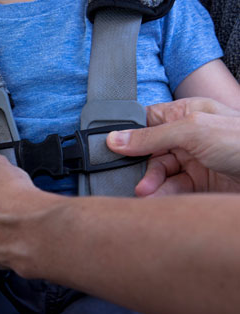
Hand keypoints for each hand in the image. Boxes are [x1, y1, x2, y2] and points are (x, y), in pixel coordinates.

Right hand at [107, 97, 239, 195]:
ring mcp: (195, 160)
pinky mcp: (201, 183)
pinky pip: (173, 189)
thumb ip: (151, 135)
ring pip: (160, 173)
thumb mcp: (193, 131)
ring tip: (146, 193)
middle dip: (140, 166)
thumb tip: (115, 138)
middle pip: (149, 151)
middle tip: (136, 179)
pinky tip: (158, 199)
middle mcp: (189, 136)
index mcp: (185, 113)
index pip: (146, 122)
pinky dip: (163, 195)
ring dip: (150, 183)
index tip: (112, 150)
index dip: (128, 135)